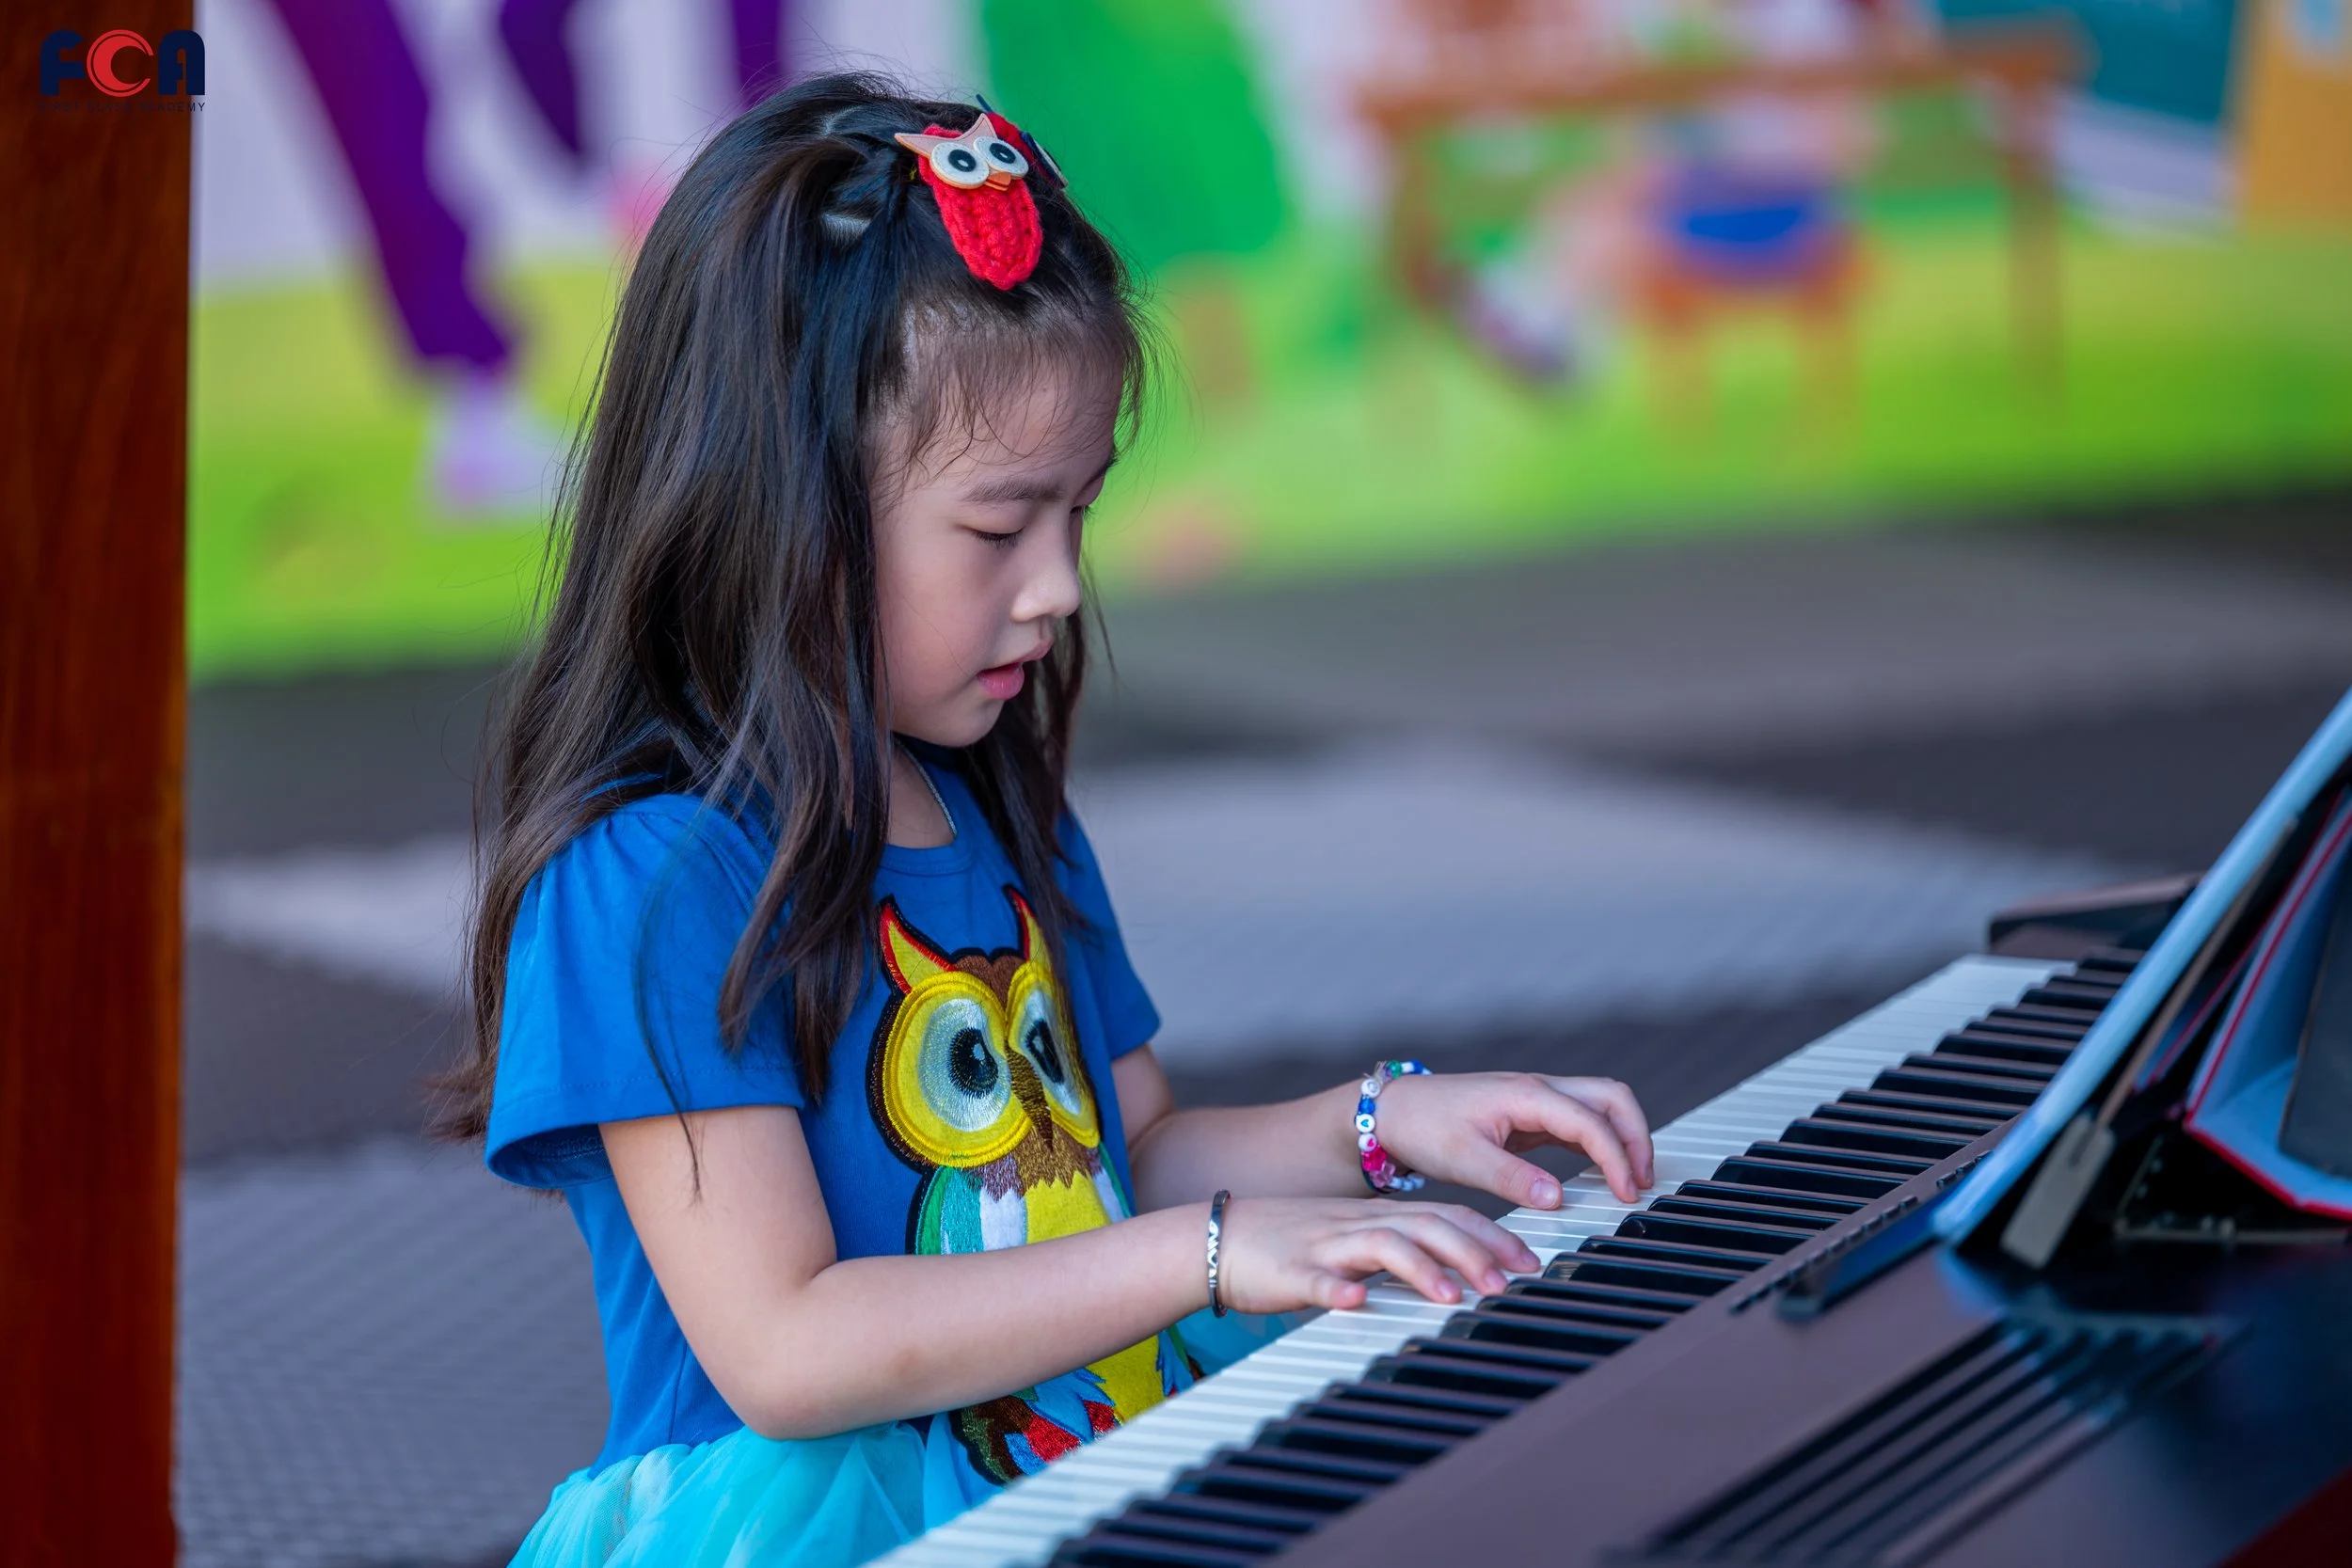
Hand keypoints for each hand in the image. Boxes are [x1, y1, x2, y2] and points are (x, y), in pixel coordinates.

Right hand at [1214, 1196, 1540, 1313]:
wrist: (1217, 1236)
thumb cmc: (1289, 1245)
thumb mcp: (1352, 1241)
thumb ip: (1397, 1249)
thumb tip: (1454, 1269)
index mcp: (1376, 1216)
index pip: (1444, 1216)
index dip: (1490, 1235)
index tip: (1528, 1260)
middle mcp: (1357, 1225)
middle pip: (1424, 1225)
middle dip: (1473, 1251)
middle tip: (1508, 1281)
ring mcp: (1323, 1245)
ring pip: (1380, 1246)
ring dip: (1420, 1269)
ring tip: (1452, 1295)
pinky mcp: (1288, 1271)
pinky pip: (1314, 1279)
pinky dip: (1337, 1289)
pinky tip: (1356, 1301)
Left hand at [1371, 1072, 1655, 1207]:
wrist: (1392, 1112)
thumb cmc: (1423, 1127)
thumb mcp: (1464, 1159)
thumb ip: (1512, 1179)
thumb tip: (1557, 1199)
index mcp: (1527, 1094)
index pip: (1590, 1121)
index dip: (1616, 1158)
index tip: (1626, 1194)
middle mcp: (1538, 1090)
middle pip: (1611, 1098)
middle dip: (1636, 1136)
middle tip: (1642, 1182)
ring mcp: (1536, 1100)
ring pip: (1599, 1106)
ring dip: (1622, 1137)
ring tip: (1631, 1181)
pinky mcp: (1529, 1116)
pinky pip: (1579, 1123)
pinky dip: (1600, 1144)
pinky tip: (1603, 1173)